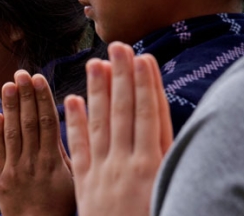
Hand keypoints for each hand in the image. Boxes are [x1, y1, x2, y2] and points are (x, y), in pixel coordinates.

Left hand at [0, 70, 75, 215]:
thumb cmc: (61, 208)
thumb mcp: (74, 180)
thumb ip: (69, 153)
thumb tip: (72, 125)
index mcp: (53, 161)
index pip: (46, 122)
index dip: (41, 98)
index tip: (38, 78)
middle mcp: (33, 162)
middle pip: (28, 122)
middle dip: (25, 96)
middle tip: (20, 73)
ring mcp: (15, 170)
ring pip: (12, 133)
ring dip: (10, 107)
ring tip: (7, 85)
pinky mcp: (1, 179)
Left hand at [64, 42, 172, 215]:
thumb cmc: (155, 215)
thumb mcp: (171, 189)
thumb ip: (169, 158)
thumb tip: (167, 126)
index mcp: (155, 168)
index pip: (150, 117)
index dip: (146, 86)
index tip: (144, 58)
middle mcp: (129, 167)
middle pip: (125, 113)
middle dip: (122, 77)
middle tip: (118, 45)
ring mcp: (105, 175)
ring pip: (102, 125)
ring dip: (98, 91)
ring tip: (95, 61)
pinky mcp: (87, 186)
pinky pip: (80, 150)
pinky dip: (76, 123)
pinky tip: (71, 99)